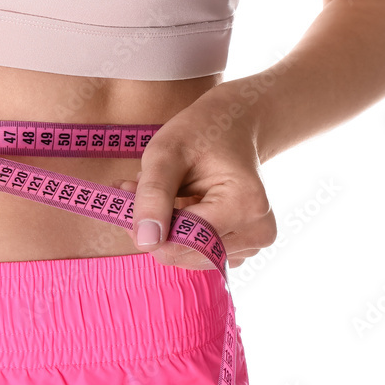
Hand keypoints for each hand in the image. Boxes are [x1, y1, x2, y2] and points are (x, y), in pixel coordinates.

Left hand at [112, 83, 276, 269]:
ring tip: (159, 193)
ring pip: (188, 257)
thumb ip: (153, 195)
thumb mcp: (166, 153)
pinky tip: (175, 205)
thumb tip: (146, 242)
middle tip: (135, 190)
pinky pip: (197, 254)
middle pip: (186, 254)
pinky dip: (178, 234)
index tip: (127, 196)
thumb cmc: (201, 133)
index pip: (186, 240)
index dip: (148, 226)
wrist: (233, 126)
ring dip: (164, 230)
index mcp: (245, 205)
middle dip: (154, 227)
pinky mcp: (242, 248)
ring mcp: (253, 244)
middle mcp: (258, 231)